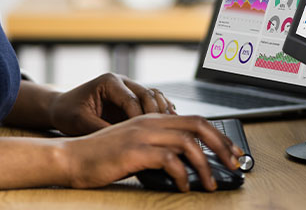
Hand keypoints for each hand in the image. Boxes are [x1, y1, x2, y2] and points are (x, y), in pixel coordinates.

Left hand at [49, 73, 175, 135]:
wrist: (60, 106)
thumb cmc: (67, 113)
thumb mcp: (80, 122)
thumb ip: (100, 129)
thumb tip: (121, 142)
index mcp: (109, 81)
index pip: (132, 99)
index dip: (139, 118)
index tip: (144, 137)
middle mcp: (122, 81)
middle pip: (147, 94)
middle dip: (155, 114)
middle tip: (161, 133)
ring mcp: (128, 88)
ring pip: (153, 96)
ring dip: (162, 111)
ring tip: (170, 128)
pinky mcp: (131, 98)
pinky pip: (151, 102)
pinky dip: (160, 112)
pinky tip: (168, 125)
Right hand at [62, 114, 243, 191]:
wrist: (72, 157)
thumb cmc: (102, 156)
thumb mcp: (135, 147)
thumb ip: (158, 147)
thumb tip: (186, 164)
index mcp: (153, 119)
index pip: (195, 120)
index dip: (218, 135)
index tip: (232, 151)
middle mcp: (151, 122)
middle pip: (198, 125)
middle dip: (221, 145)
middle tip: (234, 163)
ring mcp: (143, 134)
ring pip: (187, 142)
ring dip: (204, 165)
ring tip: (210, 184)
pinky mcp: (134, 151)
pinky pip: (168, 159)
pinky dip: (181, 174)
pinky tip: (183, 186)